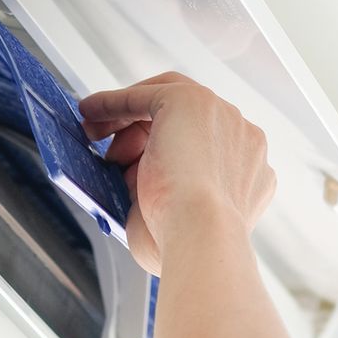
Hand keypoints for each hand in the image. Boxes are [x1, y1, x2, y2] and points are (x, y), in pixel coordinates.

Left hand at [80, 73, 275, 274]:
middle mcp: (243, 140)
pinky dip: (114, 102)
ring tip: (98, 142)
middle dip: (144, 135)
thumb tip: (131, 179)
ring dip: (127, 122)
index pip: (204, 147)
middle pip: (186, 123)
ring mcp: (222, 117)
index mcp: (248, 172)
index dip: (166, 152)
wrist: (200, 235)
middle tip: (113, 155)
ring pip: (167, 106)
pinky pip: (146, 94)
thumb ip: (163, 192)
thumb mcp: (174, 217)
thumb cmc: (185, 243)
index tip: (134, 164)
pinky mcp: (191, 101)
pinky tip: (90, 112)